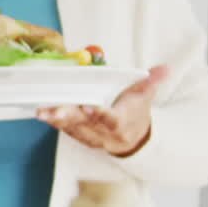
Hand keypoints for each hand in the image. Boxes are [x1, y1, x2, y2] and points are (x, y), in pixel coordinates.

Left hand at [37, 65, 168, 155]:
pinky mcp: (80, 136)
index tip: (88, 106)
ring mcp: (91, 136)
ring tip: (42, 111)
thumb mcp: (146, 95)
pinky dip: (54, 122)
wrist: (133, 138)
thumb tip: (165, 68)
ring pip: (72, 129)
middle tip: (54, 110)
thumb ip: (152, 81)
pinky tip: (42, 113)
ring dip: (56, 120)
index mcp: (121, 123)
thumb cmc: (136, 112)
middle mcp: (105, 133)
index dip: (99, 115)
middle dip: (69, 118)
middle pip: (85, 125)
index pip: (110, 119)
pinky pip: (65, 130)